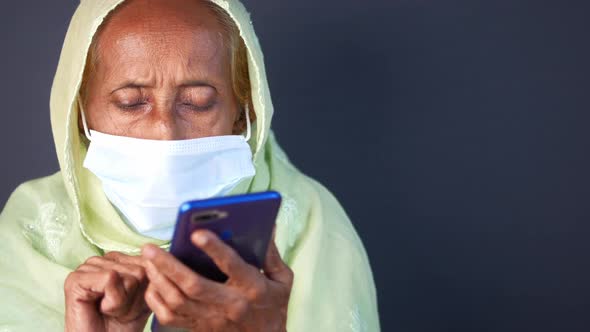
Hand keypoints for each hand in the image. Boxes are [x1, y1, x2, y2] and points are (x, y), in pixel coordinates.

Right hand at [64, 252, 149, 331]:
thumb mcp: (146, 297)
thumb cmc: (122, 325)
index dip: (146, 290)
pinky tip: (102, 310)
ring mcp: (87, 267)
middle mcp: (101, 260)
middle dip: (134, 298)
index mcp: (117, 260)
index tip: (130, 303)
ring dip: (124, 302)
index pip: (149, 263)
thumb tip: (155, 258)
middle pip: (140, 270)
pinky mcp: (75, 279)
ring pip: (129, 276)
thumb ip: (152, 276)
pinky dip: (113, 303)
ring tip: (110, 311)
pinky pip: (111, 279)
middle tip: (118, 310)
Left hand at [141, 229, 292, 331]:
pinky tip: (152, 284)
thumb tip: (266, 225)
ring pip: (177, 301)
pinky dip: (156, 301)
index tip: (197, 232)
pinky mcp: (200, 329)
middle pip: (193, 285)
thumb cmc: (274, 306)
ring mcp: (213, 319)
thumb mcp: (282, 279)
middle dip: (169, 265)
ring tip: (148, 260)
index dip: (215, 249)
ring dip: (158, 280)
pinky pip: (170, 318)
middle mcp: (231, 305)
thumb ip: (271, 253)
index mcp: (253, 288)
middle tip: (150, 248)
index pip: (232, 266)